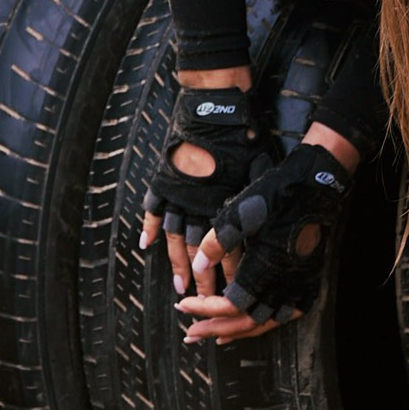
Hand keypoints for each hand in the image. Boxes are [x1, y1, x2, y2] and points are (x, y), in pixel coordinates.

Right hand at [139, 80, 274, 297]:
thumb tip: (263, 216)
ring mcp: (177, 194)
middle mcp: (198, 205)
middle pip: (200, 252)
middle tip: (204, 300)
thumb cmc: (241, 136)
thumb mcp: (258, 168)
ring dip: (177, 263)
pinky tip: (145, 246)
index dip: (231, 270)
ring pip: (175, 238)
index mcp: (223, 204)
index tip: (234, 290)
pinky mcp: (163, 179)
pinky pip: (151, 209)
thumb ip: (253, 195)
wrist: (213, 109)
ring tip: (179, 286)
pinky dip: (147, 227)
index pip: (229, 246)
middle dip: (203, 279)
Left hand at [178, 138, 354, 344]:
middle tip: (190, 332)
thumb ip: (217, 243)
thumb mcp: (242, 212)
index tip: (183, 305)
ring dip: (238, 331)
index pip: (230, 305)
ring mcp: (299, 287)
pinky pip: (286, 315)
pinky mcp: (308, 282)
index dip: (204, 308)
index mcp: (265, 271)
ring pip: (265, 323)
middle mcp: (283, 286)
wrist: (316, 187)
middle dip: (214, 328)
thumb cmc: (278, 196)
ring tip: (216, 335)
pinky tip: (256, 323)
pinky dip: (266, 324)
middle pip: (245, 322)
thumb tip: (199, 268)